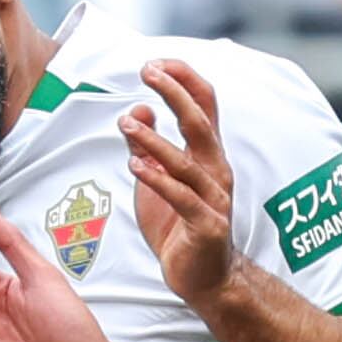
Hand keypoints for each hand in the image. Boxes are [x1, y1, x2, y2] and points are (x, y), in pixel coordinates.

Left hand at [120, 56, 243, 308]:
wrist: (204, 279)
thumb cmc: (180, 226)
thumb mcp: (156, 179)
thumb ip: (147, 145)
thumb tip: (137, 110)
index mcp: (208, 155)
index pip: (204, 105)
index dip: (184, 79)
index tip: (156, 62)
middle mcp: (216, 171)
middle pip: (200, 123)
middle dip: (175, 93)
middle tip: (148, 72)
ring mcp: (214, 199)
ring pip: (186, 161)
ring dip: (155, 140)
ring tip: (126, 122)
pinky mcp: (206, 226)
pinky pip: (181, 199)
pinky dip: (158, 180)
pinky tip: (135, 165)